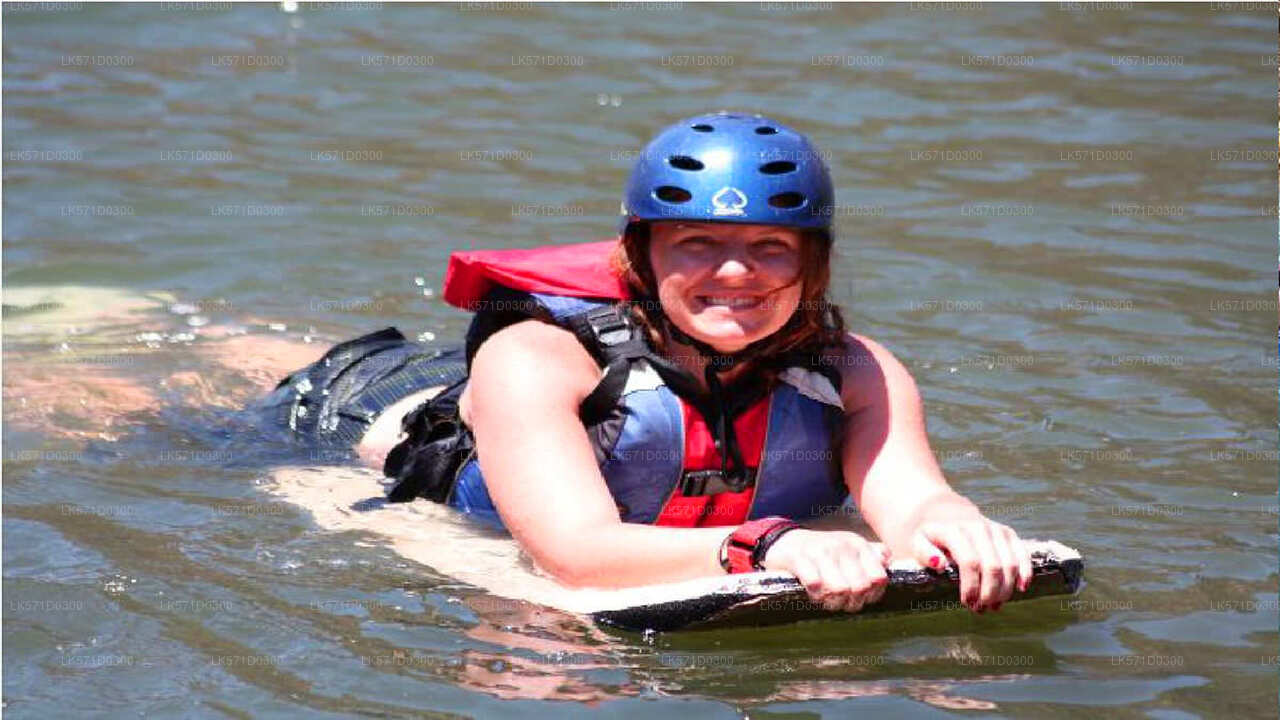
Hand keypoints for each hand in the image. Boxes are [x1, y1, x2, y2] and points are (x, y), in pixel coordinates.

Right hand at [759, 529, 889, 612]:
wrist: (785, 541)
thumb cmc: (822, 551)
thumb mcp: (849, 548)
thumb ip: (871, 554)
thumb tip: (887, 560)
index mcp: (858, 545)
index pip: (878, 578)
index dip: (871, 595)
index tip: (860, 598)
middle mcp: (842, 546)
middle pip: (860, 587)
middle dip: (851, 602)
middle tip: (840, 602)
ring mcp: (820, 551)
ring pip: (839, 589)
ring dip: (833, 601)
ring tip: (826, 600)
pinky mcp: (798, 558)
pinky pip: (814, 584)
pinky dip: (814, 595)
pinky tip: (812, 593)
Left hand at [909, 511, 1032, 613]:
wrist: (947, 515)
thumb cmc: (931, 537)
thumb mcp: (918, 542)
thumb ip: (923, 552)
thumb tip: (938, 563)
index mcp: (955, 530)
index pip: (970, 562)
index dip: (971, 586)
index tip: (967, 603)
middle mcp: (978, 528)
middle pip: (993, 567)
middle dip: (989, 593)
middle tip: (981, 609)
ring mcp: (996, 530)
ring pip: (1010, 564)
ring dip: (1004, 590)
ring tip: (994, 605)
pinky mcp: (1008, 534)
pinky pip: (1023, 555)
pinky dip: (1025, 573)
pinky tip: (1021, 589)